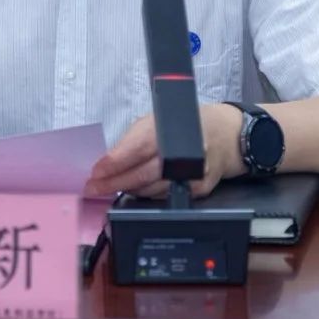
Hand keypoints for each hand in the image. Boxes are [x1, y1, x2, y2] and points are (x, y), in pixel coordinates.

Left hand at [85, 103, 244, 198]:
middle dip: (113, 183)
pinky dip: (148, 194)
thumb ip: (133, 141)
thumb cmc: (185, 124)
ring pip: (150, 190)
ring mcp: (191, 172)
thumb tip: (107, 163)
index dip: (113, 163)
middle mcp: (182, 151)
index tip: (95, 173)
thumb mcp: (156, 121)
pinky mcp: (198, 188)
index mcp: (168, 129)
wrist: (224, 135)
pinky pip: (165, 197)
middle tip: (93, 189)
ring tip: (112, 187)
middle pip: (141, 175)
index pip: (135, 149)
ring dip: (128, 189)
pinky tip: (138, 190)